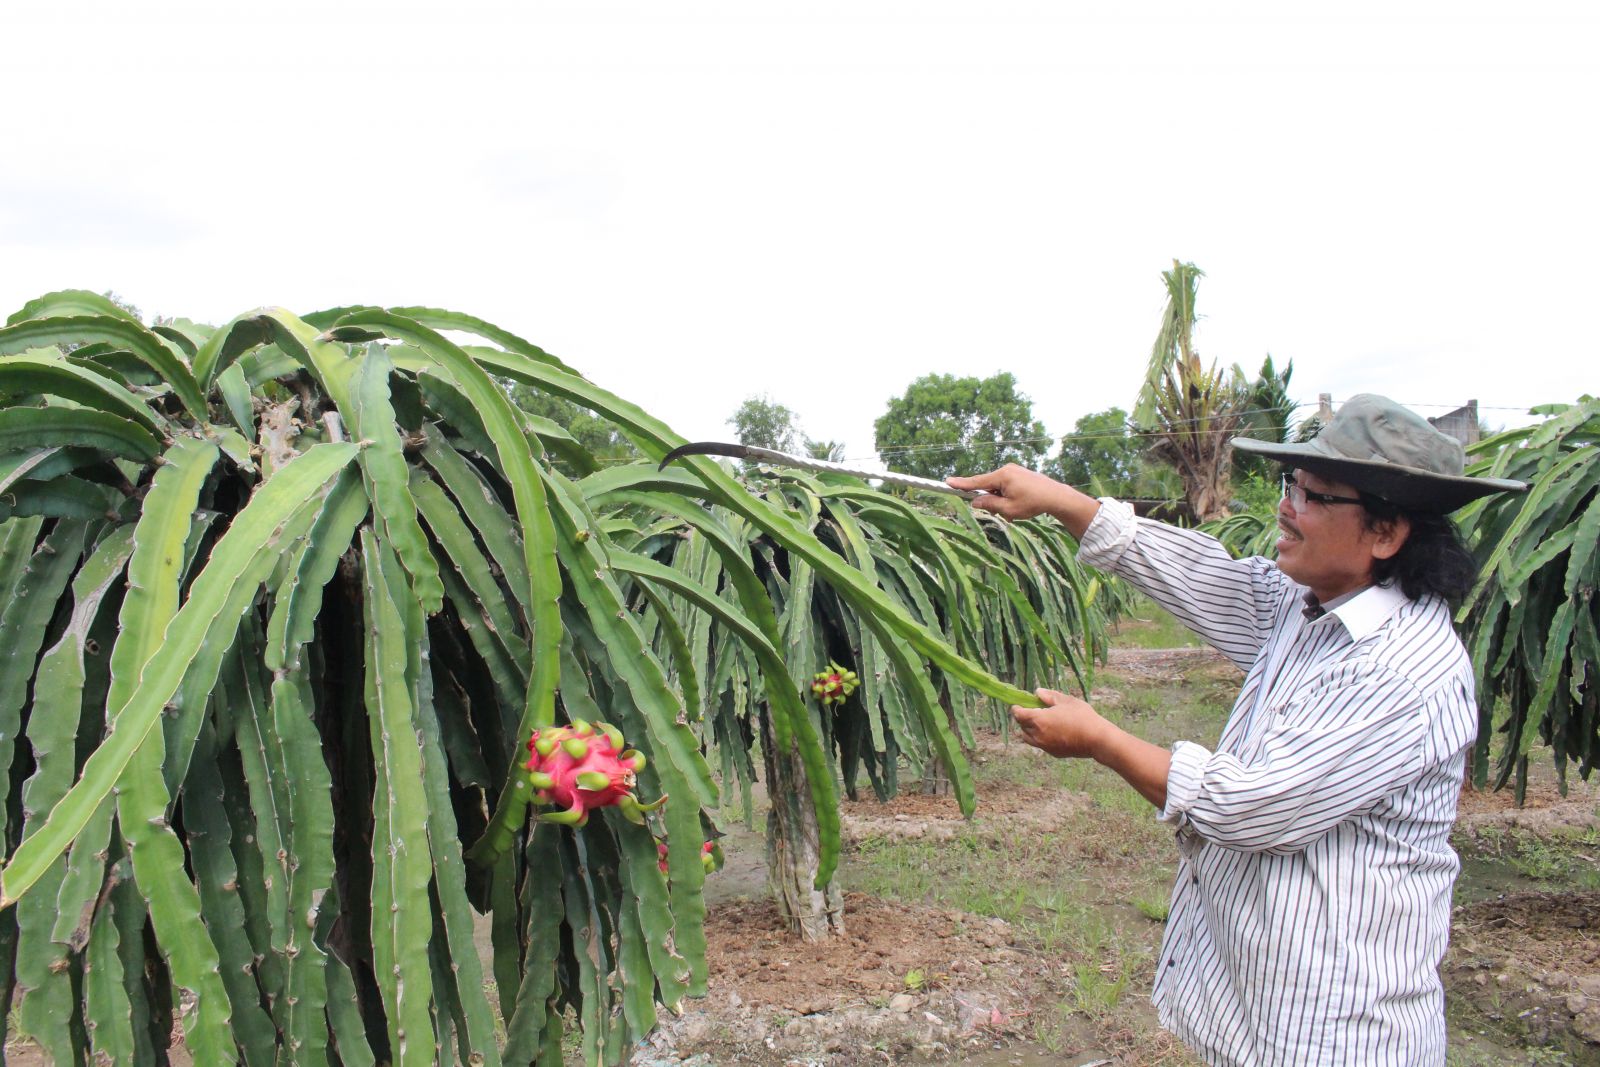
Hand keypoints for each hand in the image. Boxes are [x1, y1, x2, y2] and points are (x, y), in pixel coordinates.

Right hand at [947, 465, 1070, 521]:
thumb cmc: (1033, 503)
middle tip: (1004, 513)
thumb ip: (989, 504)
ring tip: (1015, 511)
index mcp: (1002, 476)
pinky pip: (1006, 486)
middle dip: (992, 501)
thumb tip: (975, 501)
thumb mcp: (1009, 509)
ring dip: (1001, 501)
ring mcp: (1014, 470)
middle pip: (988, 486)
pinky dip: (1008, 497)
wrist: (1057, 496)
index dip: (961, 484)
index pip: (976, 481)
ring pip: (998, 488)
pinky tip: (1019, 505)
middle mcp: (1006, 469)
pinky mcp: (1019, 474)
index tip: (947, 482)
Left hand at [1011, 689, 1108, 759]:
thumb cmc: (1082, 717)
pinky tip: (1052, 731)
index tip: (1018, 704)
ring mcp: (1044, 746)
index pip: (1018, 714)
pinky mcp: (1052, 753)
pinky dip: (1040, 737)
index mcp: (1039, 720)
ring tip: (1041, 722)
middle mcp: (1038, 735)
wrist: (1096, 739)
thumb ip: (1049, 696)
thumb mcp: (1066, 701)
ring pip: (1028, 737)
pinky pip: (1040, 744)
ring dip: (1029, 729)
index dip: (1016, 708)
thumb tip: (1037, 692)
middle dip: (1023, 718)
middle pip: (1022, 726)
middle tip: (1032, 710)